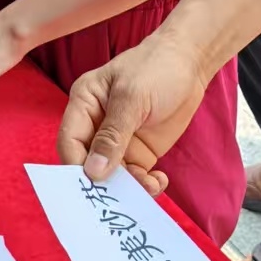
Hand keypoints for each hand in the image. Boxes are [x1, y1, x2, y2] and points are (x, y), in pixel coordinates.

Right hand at [56, 31, 210, 190]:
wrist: (190, 63)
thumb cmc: (156, 68)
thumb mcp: (132, 97)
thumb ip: (113, 134)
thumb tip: (93, 171)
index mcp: (84, 104)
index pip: (70, 141)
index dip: (77, 165)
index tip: (95, 184)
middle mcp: (96, 125)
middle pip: (88, 164)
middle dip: (104, 182)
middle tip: (121, 197)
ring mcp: (118, 141)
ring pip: (112, 176)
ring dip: (129, 187)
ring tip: (149, 186)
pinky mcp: (139, 152)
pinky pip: (135, 177)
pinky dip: (145, 185)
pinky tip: (159, 180)